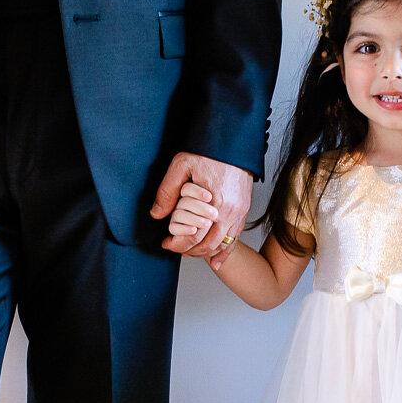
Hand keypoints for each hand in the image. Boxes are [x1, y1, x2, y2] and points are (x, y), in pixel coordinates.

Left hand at [150, 153, 251, 267]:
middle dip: (189, 251)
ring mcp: (239, 212)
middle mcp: (229, 211)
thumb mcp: (181, 166)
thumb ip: (167, 192)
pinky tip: (216, 261)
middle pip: (208, 244)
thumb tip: (157, 215)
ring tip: (190, 252)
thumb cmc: (208, 150)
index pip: (194, 236)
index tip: (167, 244)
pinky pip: (235, 238)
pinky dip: (225, 251)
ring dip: (205, 252)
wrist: (233, 140)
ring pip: (222, 244)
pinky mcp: (244, 209)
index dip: (178, 244)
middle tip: (175, 249)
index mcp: (213, 202)